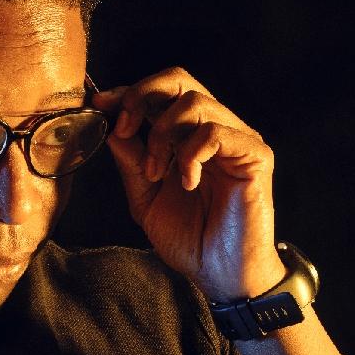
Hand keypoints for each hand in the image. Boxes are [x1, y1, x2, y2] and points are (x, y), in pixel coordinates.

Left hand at [93, 68, 283, 300]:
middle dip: (142, 96)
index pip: (161, 92)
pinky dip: (190, 155)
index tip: (100, 105)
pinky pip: (215, 132)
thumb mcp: (146, 198)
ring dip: (162, 137)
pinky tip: (187, 183)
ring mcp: (237, 139)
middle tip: (125, 130)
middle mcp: (215, 129)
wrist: (221, 275)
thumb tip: (111, 127)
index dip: (128, 92)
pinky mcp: (255, 154)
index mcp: (188, 135)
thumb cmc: (191, 240)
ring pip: (194, 102)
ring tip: (157, 174)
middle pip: (179, 79)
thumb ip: (131, 162)